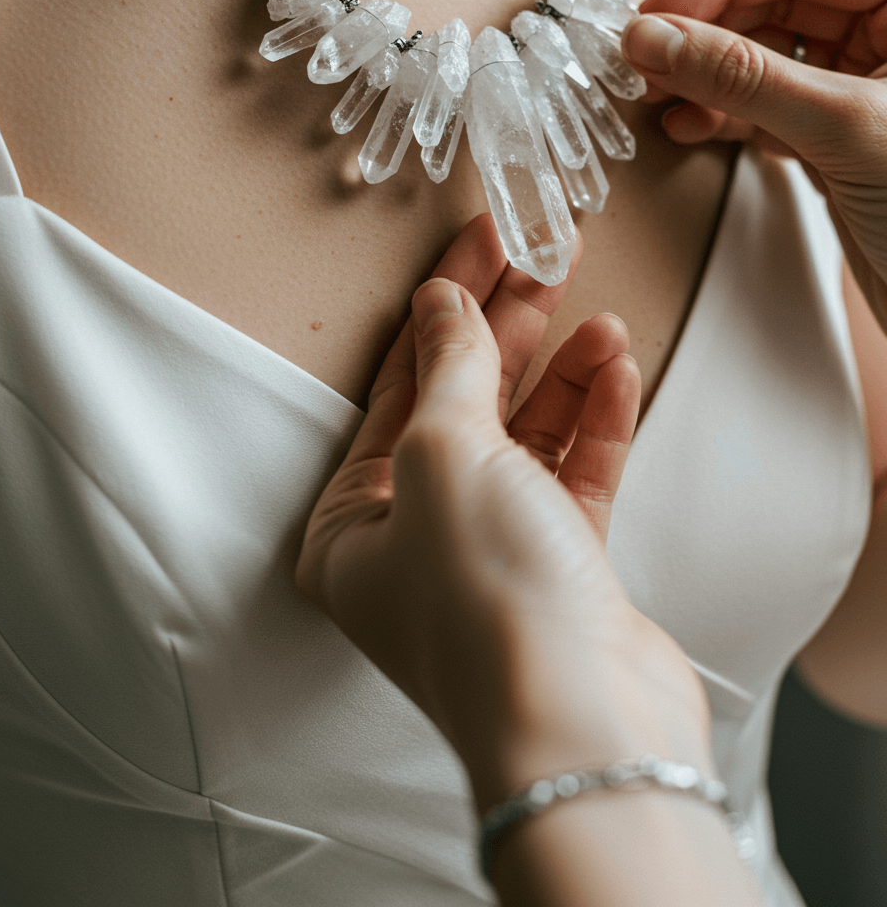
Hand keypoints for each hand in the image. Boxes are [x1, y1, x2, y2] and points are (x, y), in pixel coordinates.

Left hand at [297, 232, 710, 813]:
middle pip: (462, 403)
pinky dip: (593, 420)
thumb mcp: (446, 454)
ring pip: (525, 435)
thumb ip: (450, 368)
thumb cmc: (484, 598)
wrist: (584, 723)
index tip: (480, 240)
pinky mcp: (558, 567)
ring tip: (598, 313)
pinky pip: (571, 473)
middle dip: (508, 325)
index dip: (442, 303)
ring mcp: (489, 553)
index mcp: (348, 523)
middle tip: (546, 251)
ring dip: (562, 371)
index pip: (395, 385)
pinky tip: (615, 366)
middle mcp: (412, 539)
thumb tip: (441, 299)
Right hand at [622, 0, 886, 331]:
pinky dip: (721, 117)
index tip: (658, 12)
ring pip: (761, 60)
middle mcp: (886, 41)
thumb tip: (660, 38)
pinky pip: (764, 111)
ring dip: (702, 75)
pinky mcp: (835, 143)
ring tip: (655, 91)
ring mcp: (857, 93)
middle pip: (773, 4)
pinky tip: (689, 125)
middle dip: (703, 29)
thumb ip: (744, 77)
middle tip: (644, 54)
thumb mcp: (843, 126)